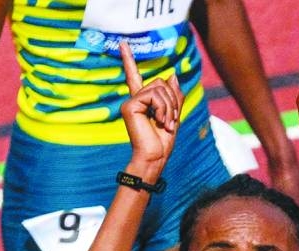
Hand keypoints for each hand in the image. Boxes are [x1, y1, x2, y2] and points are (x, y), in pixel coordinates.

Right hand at [119, 41, 183, 166]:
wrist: (154, 157)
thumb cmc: (163, 142)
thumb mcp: (174, 115)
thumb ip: (174, 95)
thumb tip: (172, 74)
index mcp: (142, 102)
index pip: (135, 77)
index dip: (129, 60)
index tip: (123, 44)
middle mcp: (134, 100)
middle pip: (160, 82)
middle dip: (172, 100)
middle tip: (171, 121)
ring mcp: (130, 102)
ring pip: (159, 87)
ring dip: (169, 106)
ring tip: (166, 123)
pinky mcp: (130, 106)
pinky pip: (154, 95)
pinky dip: (163, 108)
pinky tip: (160, 122)